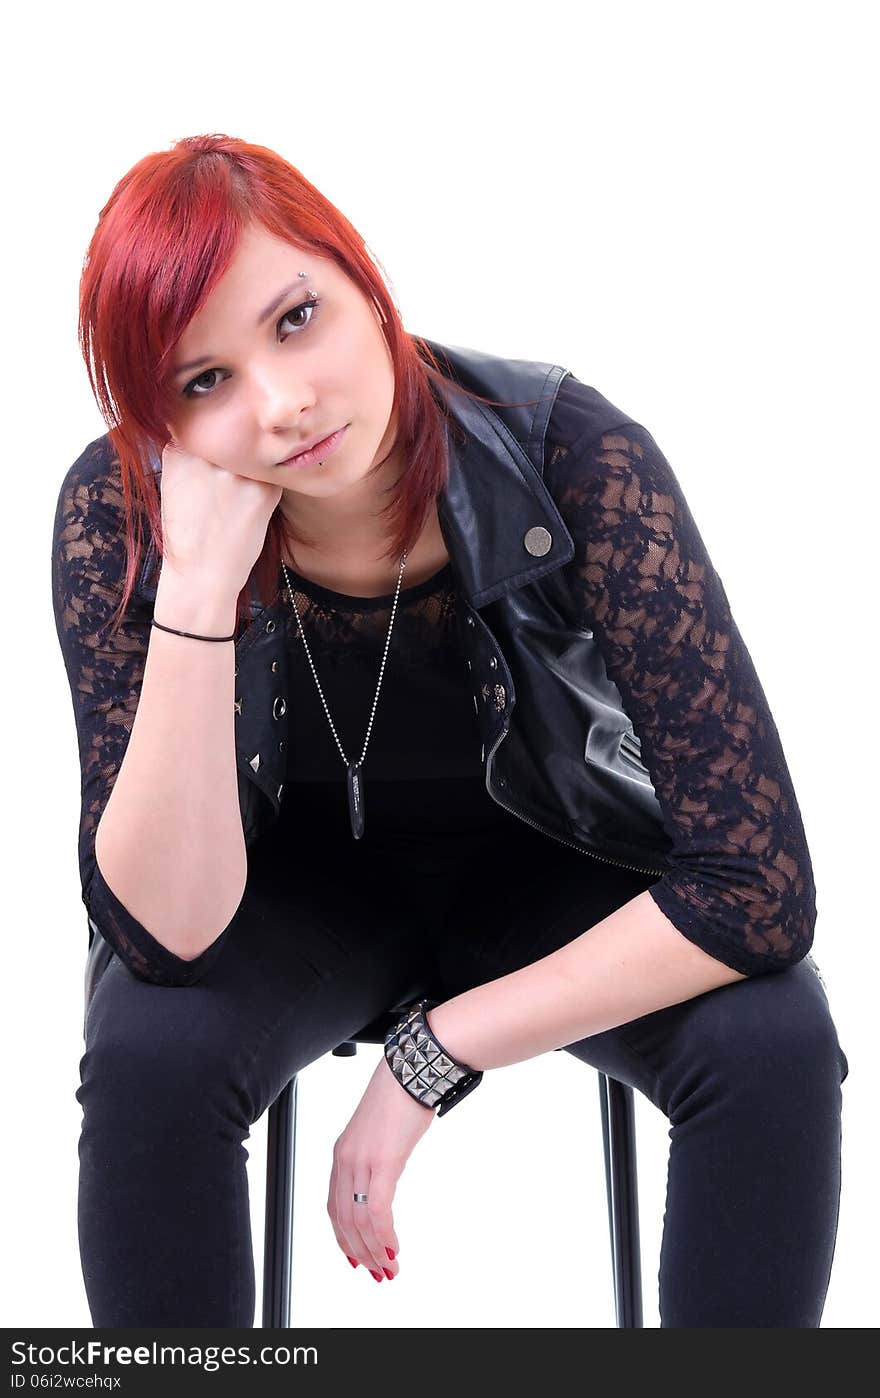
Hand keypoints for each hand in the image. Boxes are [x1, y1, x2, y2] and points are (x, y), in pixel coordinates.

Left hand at [327, 1055, 436, 1281]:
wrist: (409, 1072)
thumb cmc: (399, 1099)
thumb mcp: (378, 1134)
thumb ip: (374, 1158)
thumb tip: (383, 1179)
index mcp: (342, 1154)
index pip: (334, 1206)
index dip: (344, 1236)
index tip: (356, 1256)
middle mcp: (345, 1160)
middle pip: (345, 1219)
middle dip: (361, 1252)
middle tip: (379, 1273)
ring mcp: (361, 1161)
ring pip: (359, 1220)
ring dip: (375, 1250)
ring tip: (390, 1269)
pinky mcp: (383, 1162)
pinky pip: (378, 1209)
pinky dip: (383, 1235)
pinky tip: (393, 1249)